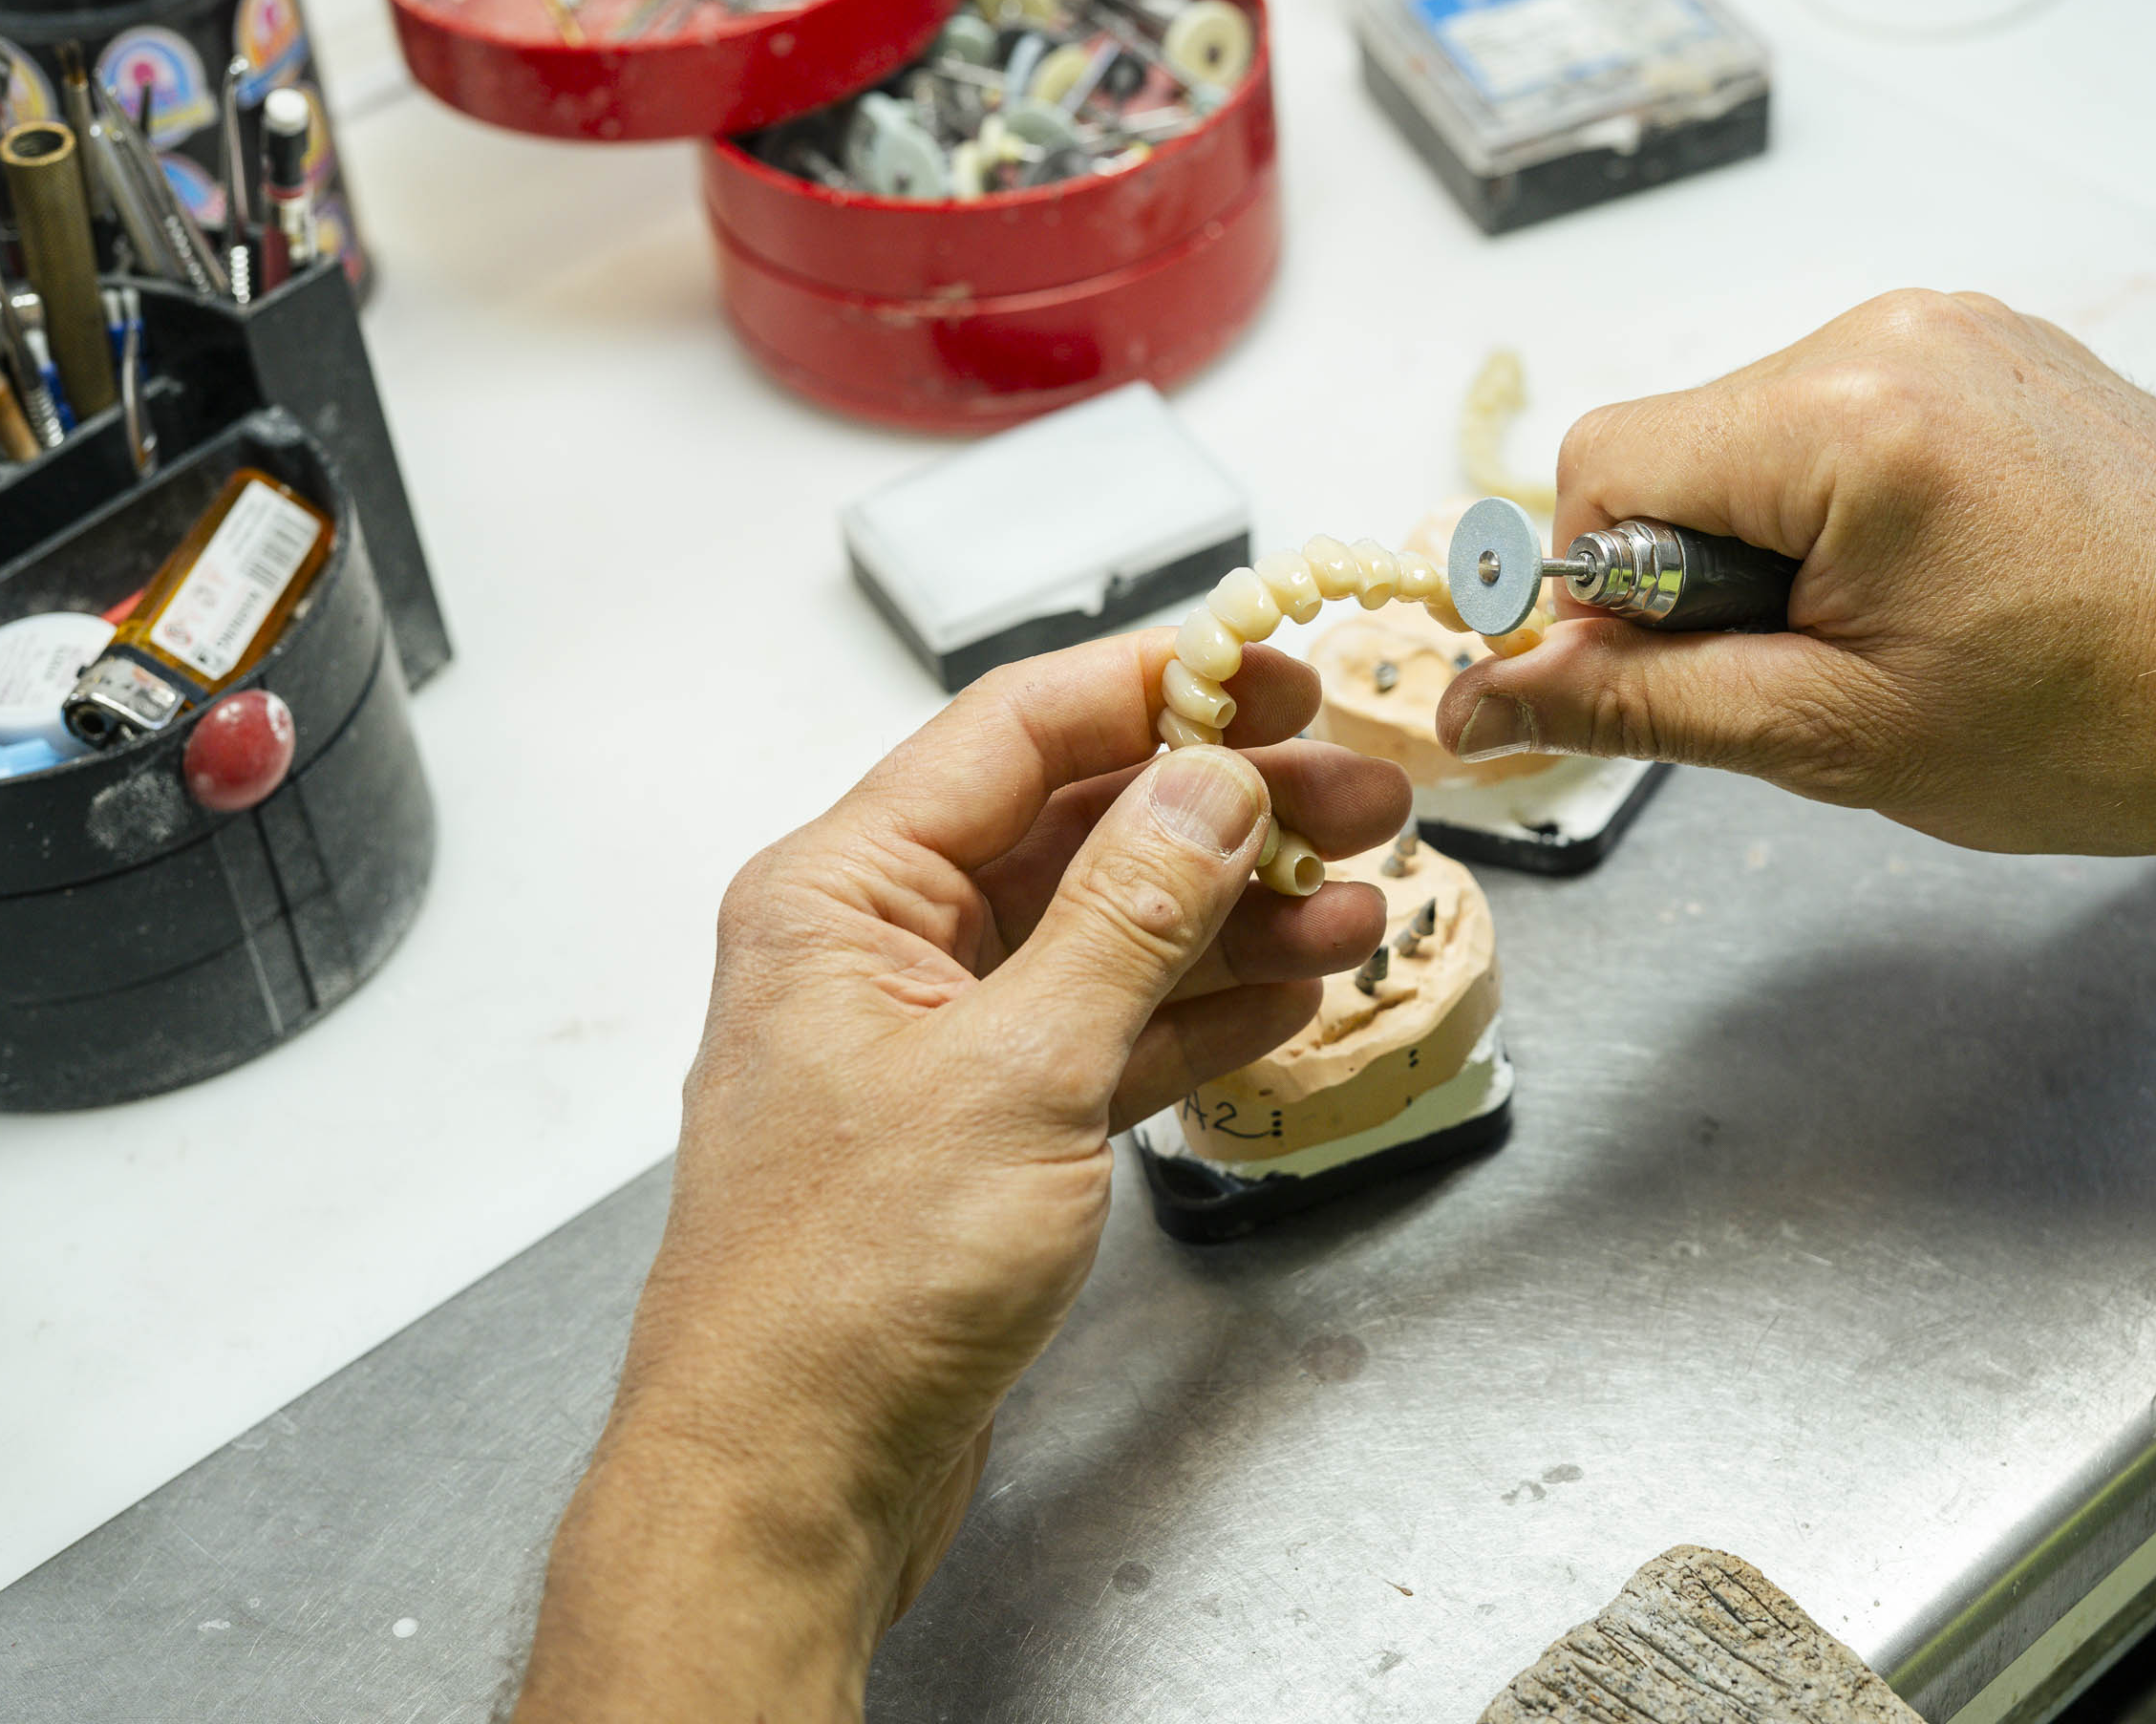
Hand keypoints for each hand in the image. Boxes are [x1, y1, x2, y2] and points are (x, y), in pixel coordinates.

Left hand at [514, 635, 1408, 1722]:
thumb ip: (1127, 917)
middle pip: (1079, 828)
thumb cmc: (845, 1287)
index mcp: (843, 893)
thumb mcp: (1018, 1073)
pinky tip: (1293, 993)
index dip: (1157, 689)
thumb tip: (1210, 784)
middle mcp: (882, 947)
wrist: (790, 1483)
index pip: (1014, 732)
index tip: (1278, 672)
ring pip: (1110, 933)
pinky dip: (1200, 1011)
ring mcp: (936, 1038)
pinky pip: (1109, 1031)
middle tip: (1365, 796)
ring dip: (1237, 916)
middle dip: (1228, 810)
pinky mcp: (985, 1127)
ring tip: (1363, 905)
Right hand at [1438, 290, 2155, 908]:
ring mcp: (1949, 322)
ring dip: (1770, 541)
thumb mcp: (1837, 740)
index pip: (1601, 465)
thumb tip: (1474, 702)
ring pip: (1750, 432)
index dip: (1593, 589)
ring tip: (1892, 631)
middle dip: (1695, 570)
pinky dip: (1839, 504)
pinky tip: (1937, 581)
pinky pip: (1838, 411)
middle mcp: (1891, 331)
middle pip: (1673, 443)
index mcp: (1848, 421)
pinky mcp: (1989, 339)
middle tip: (1818, 671)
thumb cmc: (2103, 727)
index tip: (1671, 678)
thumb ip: (1637, 706)